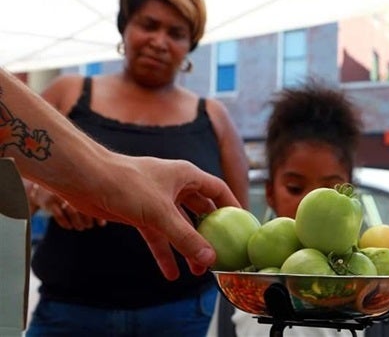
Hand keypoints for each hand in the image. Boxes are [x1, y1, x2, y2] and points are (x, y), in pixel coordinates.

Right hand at [31, 184, 105, 229]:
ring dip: (78, 223)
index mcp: (83, 188)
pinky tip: (69, 226)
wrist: (43, 189)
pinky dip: (65, 223)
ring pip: (72, 212)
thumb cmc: (68, 195)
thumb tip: (102, 224)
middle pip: (85, 206)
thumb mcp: (79, 198)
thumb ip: (92, 207)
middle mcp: (72, 190)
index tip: (101, 224)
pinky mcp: (49, 202)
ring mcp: (61, 195)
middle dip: (88, 220)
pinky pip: (59, 215)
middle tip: (89, 226)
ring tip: (81, 227)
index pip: (95, 203)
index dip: (99, 215)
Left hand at [51, 155, 239, 279]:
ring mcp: (158, 201)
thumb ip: (185, 237)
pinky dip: (165, 253)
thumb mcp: (160, 213)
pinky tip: (170, 272)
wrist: (86, 180)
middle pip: (200, 212)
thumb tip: (209, 259)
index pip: (218, 191)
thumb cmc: (125, 183)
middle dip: (209, 234)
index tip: (242, 226)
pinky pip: (159, 236)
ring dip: (187, 247)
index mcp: (186, 175)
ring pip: (180, 227)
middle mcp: (175, 187)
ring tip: (196, 271)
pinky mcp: (141, 214)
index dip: (231, 207)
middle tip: (218, 255)